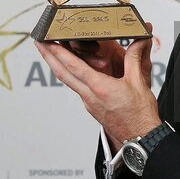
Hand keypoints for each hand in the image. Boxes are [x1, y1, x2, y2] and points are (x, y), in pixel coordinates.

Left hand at [35, 23, 159, 150]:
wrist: (140, 137)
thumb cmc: (139, 114)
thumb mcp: (138, 82)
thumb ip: (134, 58)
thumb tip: (139, 41)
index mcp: (100, 88)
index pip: (73, 66)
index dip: (58, 52)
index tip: (47, 41)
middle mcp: (90, 96)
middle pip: (62, 74)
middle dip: (48, 57)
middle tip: (39, 43)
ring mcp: (89, 103)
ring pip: (68, 81)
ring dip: (57, 66)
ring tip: (52, 53)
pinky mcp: (92, 107)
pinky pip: (77, 88)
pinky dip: (71, 75)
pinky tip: (72, 70)